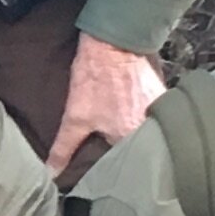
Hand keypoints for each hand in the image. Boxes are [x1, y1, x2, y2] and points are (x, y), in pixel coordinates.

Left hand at [49, 34, 165, 176]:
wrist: (114, 42)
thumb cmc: (95, 78)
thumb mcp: (75, 117)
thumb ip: (64, 149)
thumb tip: (52, 173)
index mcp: (132, 138)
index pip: (125, 164)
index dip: (113, 165)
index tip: (103, 167)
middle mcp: (152, 128)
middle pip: (138, 148)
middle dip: (125, 150)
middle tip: (109, 146)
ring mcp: (159, 110)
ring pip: (146, 132)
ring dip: (134, 133)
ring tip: (119, 129)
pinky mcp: (162, 96)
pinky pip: (152, 116)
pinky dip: (142, 117)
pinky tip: (129, 112)